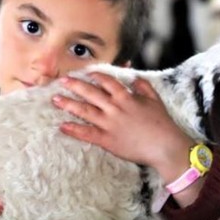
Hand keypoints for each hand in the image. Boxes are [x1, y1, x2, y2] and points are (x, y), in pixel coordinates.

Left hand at [52, 73, 193, 181]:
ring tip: (56, 99)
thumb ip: (143, 86)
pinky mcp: (107, 140)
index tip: (86, 73)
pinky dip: (74, 129)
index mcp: (125, 97)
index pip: (107, 81)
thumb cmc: (162, 123)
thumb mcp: (155, 100)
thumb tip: (134, 77)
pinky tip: (62, 126)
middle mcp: (114, 108)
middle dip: (75, 85)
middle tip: (62, 80)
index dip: (95, 75)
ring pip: (85, 111)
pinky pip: (87, 133)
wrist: (164, 146)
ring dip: (69, 104)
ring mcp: (109, 124)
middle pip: (91, 93)